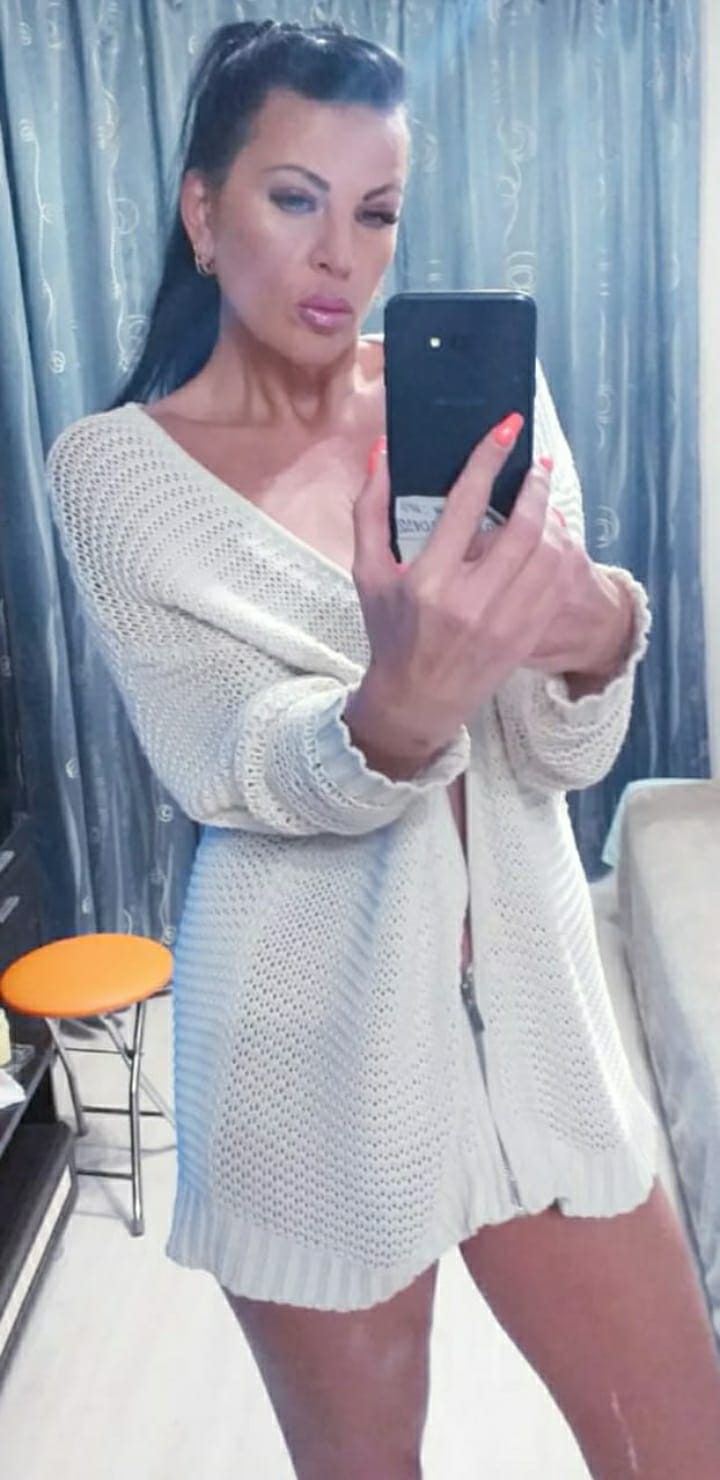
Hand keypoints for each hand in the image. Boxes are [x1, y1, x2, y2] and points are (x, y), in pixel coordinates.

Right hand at [345, 414, 571, 763]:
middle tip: (536, 463)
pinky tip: (552, 535)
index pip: (465, 505)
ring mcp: (504, 622)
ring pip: (548, 554)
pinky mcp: (526, 637)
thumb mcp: (367, 573)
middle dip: (535, 486)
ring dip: (552, 515)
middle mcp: (470, 602)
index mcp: (428, 581)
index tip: (506, 428)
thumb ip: (370, 510)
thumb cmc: (389, 632)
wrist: (417, 701)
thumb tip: (382, 453)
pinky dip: (560, 551)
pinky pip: (557, 583)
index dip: (488, 459)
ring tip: (544, 494)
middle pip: (522, 528)